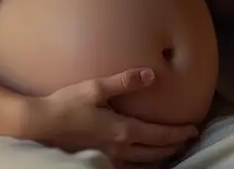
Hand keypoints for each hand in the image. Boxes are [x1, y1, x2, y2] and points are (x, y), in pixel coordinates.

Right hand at [21, 67, 198, 163]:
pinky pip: (129, 167)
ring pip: (144, 163)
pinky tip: (143, 159)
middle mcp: (120, 148)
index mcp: (123, 130)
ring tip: (172, 150)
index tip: (193, 129)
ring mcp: (110, 157)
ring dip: (162, 157)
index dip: (179, 133)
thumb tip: (152, 74)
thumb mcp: (96, 87)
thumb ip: (125, 81)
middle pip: (156, 153)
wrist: (40, 125)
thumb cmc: (66, 104)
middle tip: (189, 140)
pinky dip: (143, 164)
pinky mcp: (99, 160)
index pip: (160, 135)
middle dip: (175, 146)